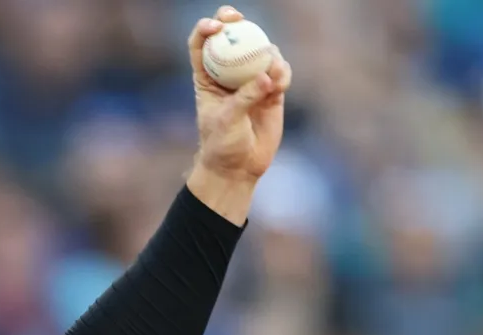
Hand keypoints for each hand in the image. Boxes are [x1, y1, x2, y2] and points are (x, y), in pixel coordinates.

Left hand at [189, 7, 292, 182]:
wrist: (239, 167)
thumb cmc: (222, 145)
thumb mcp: (227, 121)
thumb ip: (245, 98)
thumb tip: (265, 76)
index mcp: (207, 77)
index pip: (201, 45)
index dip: (206, 29)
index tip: (216, 26)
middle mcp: (229, 74)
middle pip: (232, 38)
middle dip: (235, 22)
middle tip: (240, 19)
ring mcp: (252, 80)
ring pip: (261, 52)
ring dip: (267, 54)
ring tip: (272, 72)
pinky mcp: (272, 90)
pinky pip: (280, 72)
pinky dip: (282, 73)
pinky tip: (280, 82)